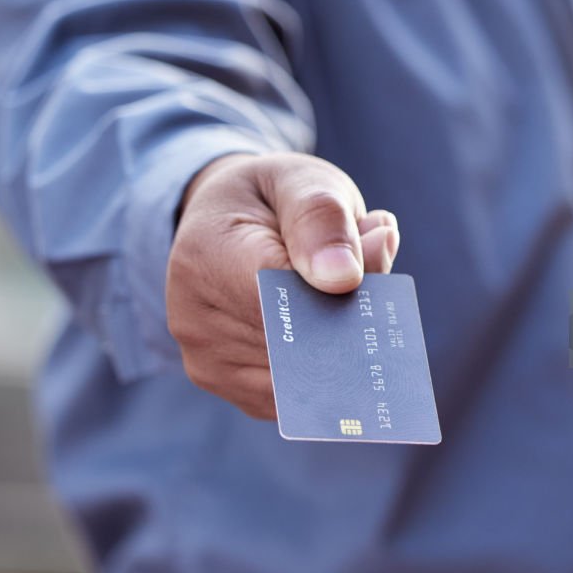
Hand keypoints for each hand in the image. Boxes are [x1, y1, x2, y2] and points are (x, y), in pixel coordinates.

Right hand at [166, 152, 398, 418]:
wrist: (226, 222)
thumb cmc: (271, 198)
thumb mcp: (299, 180)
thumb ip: (323, 218)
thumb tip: (346, 277)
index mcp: (205, 255)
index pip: (283, 296)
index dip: (338, 292)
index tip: (378, 262)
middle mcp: (193, 319)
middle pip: (297, 340)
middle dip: (349, 312)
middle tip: (376, 260)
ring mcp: (210, 362)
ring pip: (304, 373)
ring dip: (343, 337)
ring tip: (348, 278)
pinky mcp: (233, 388)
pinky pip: (299, 392)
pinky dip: (330, 361)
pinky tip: (333, 314)